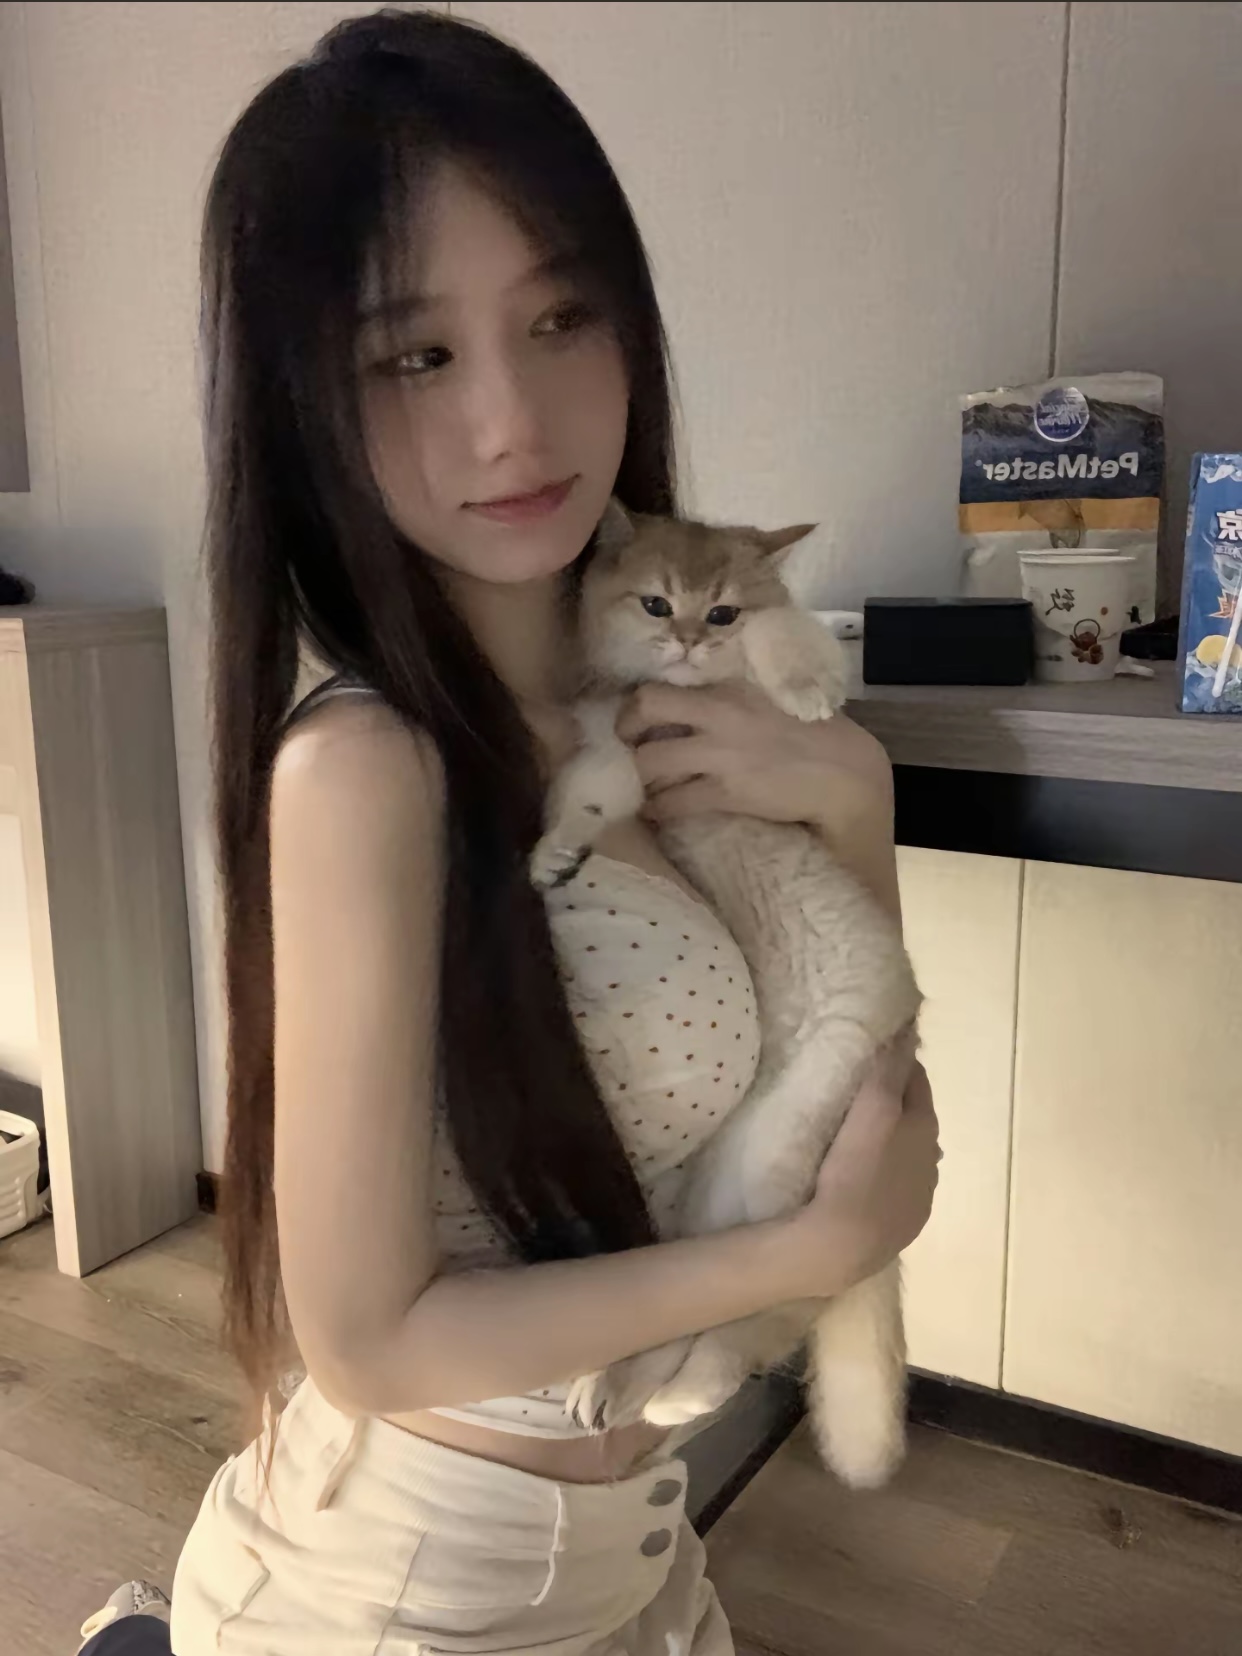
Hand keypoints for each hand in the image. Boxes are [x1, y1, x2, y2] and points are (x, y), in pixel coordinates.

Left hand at [615, 682, 892, 845]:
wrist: (843, 773)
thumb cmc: (812, 731)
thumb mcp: (770, 695)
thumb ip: (731, 694)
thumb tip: (690, 700)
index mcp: (728, 688)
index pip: (659, 688)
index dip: (635, 705)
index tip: (634, 718)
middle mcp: (719, 715)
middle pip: (644, 713)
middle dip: (627, 735)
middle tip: (629, 749)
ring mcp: (721, 755)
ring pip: (650, 762)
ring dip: (641, 775)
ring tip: (645, 784)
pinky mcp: (728, 793)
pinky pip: (673, 802)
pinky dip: (658, 809)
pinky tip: (658, 812)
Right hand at [786, 1056, 939, 1298]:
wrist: (841, 1245)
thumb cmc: (854, 1171)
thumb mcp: (872, 1109)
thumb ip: (889, 1069)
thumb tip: (907, 1029)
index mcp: (926, 1127)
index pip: (916, 1080)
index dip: (896, 1063)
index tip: (870, 1053)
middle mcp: (931, 1160)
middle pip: (914, 1116)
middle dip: (894, 1100)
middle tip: (857, 1090)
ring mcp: (919, 1196)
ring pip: (907, 1152)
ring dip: (890, 1138)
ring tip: (855, 1134)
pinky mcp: (902, 1224)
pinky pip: (897, 1185)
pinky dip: (884, 1172)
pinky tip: (862, 1177)